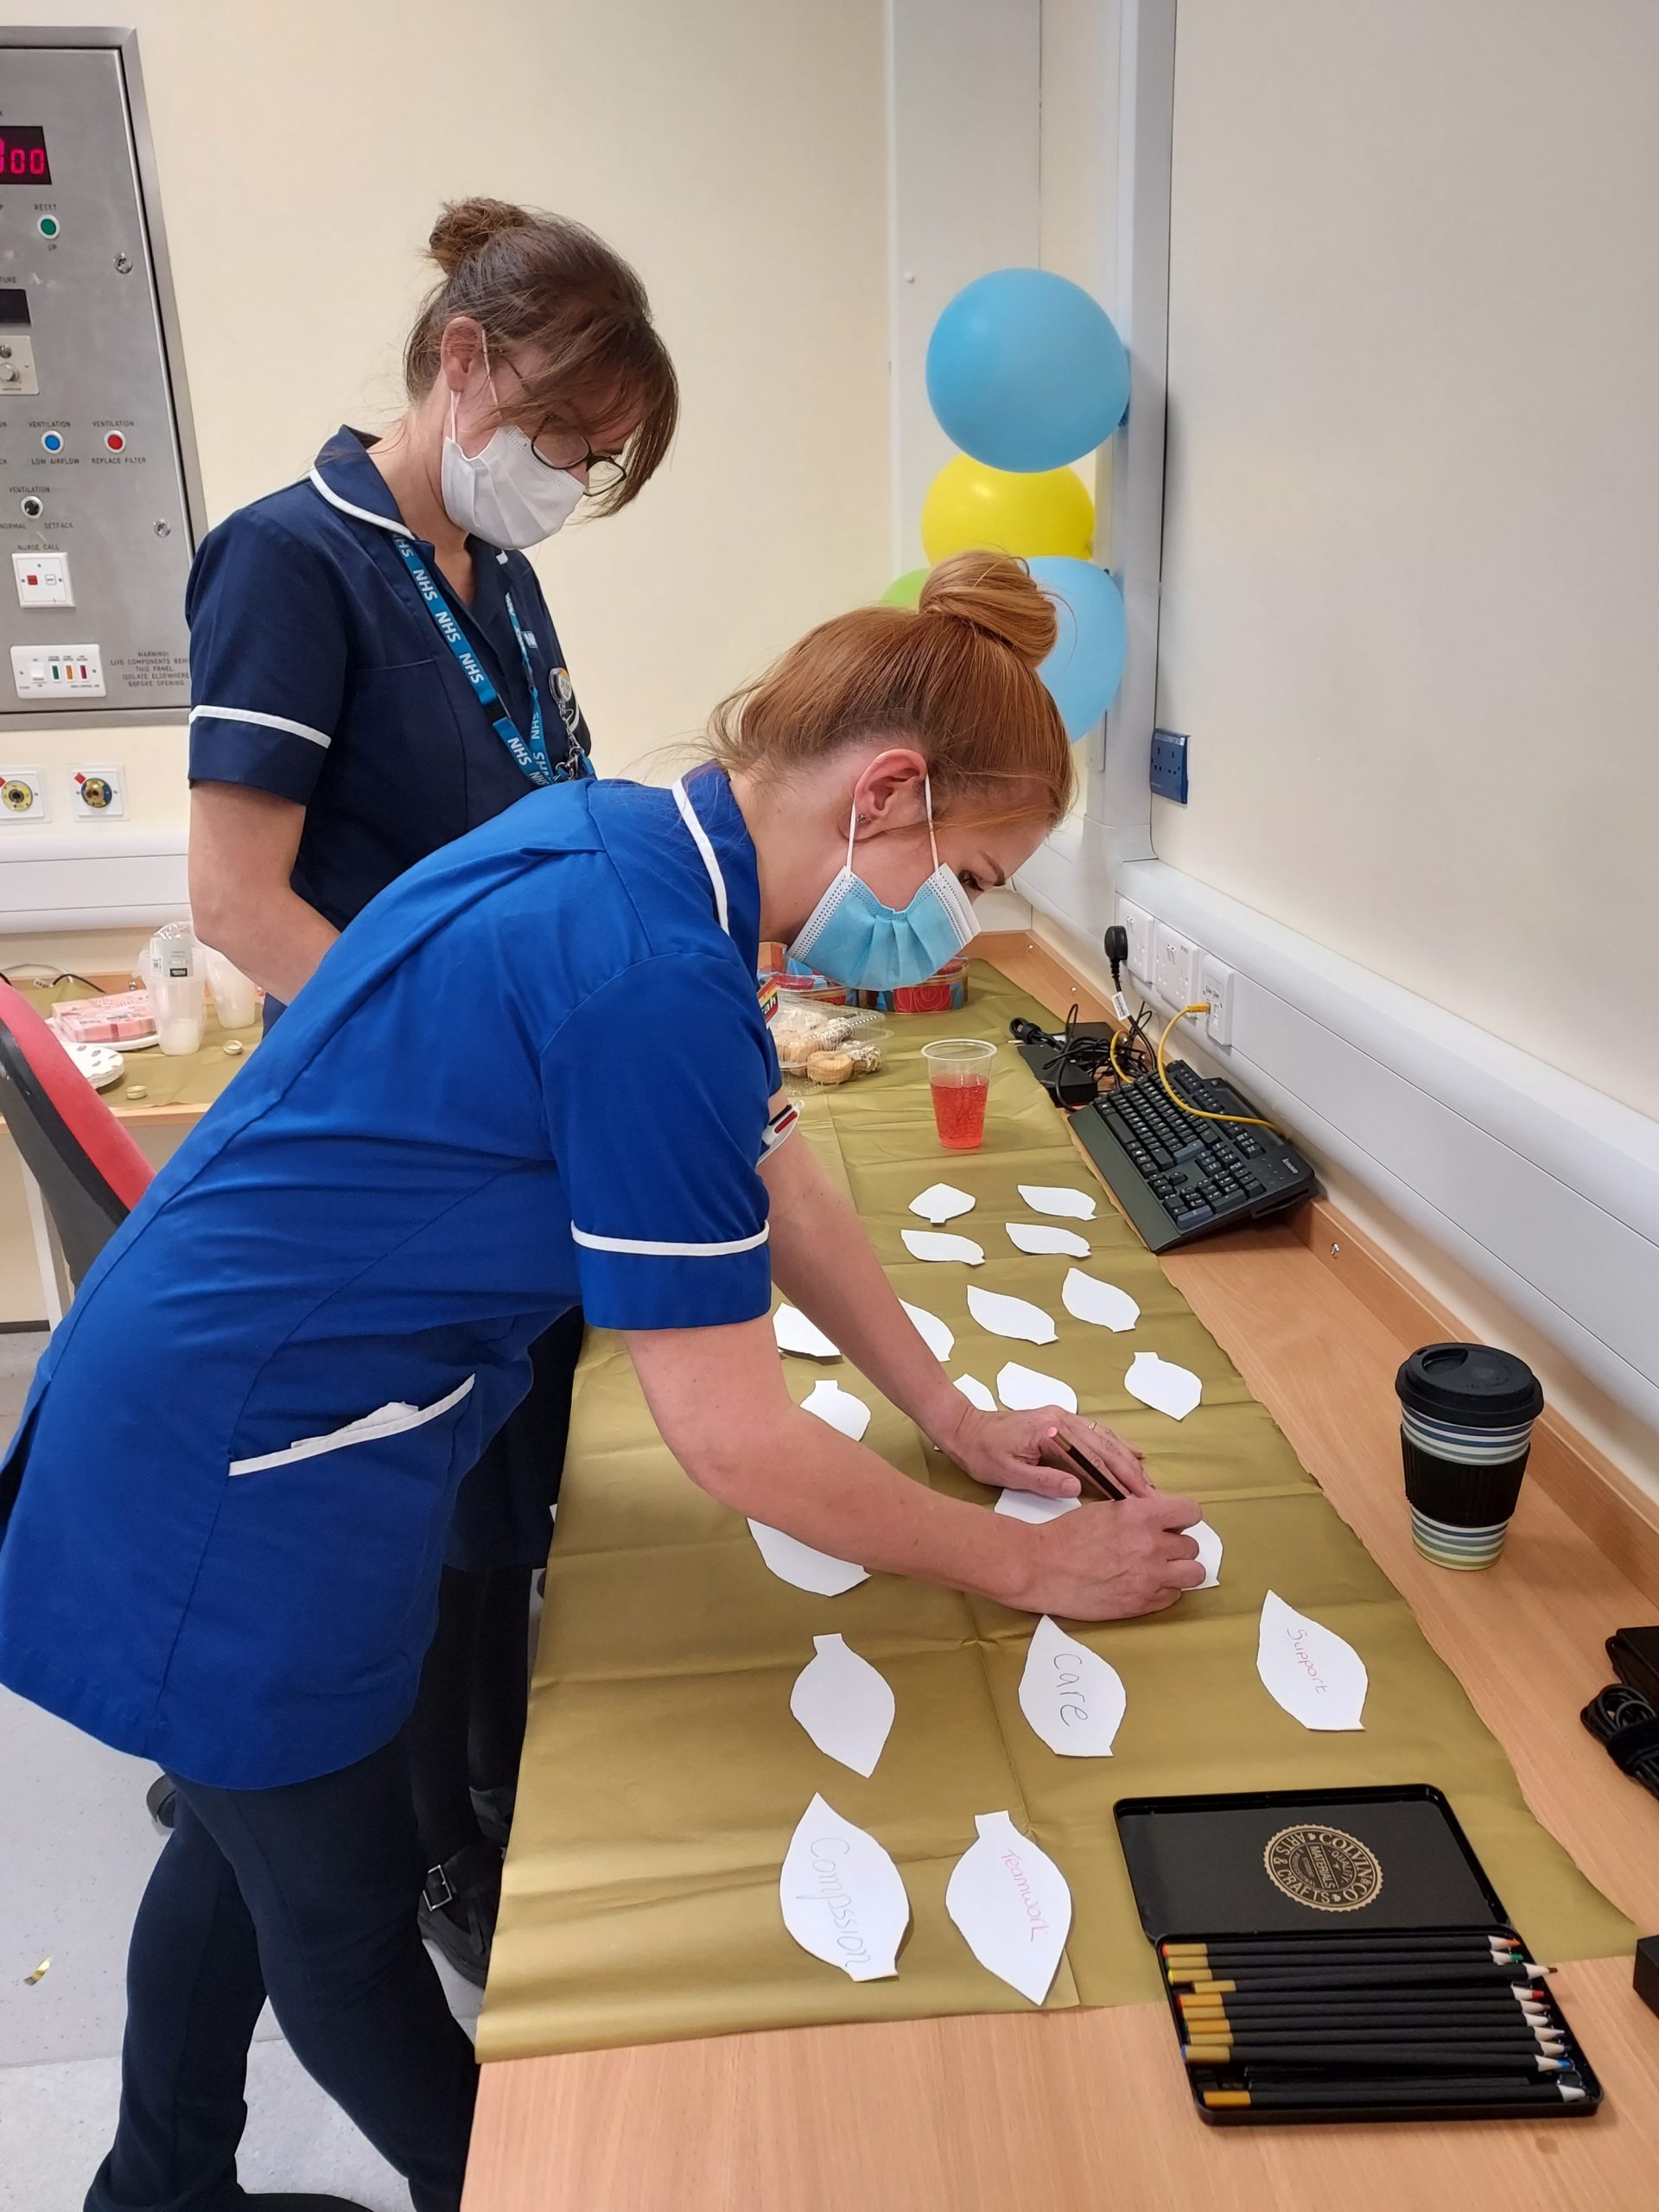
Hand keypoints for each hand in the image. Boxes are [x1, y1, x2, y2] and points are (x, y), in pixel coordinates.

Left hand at [932, 1400, 1150, 1501]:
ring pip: (1105, 1439)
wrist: (964, 1427)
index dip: (1119, 1478)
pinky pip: (1096, 1434)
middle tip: (1154, 1496)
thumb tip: (1078, 1488)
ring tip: (1147, 1484)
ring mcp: (1063, 1419)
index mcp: (1052, 1431)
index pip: (1094, 1457)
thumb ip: (1043, 1480)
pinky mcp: (1060, 1423)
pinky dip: (1116, 1447)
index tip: (1140, 1498)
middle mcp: (1062, 1420)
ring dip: (1128, 1460)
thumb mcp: (1008, 1473)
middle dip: (1131, 1472)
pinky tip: (1132, 1457)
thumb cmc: (982, 1452)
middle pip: (1106, 1446)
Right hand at [1020, 1491, 1205, 1619]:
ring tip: (1161, 1570)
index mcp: (1142, 1515)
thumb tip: (1163, 1520)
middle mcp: (1152, 1545)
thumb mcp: (1107, 1509)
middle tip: (1158, 1550)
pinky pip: (1174, 1596)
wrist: (1041, 1567)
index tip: (1173, 1525)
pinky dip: (1165, 1591)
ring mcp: (1150, 1577)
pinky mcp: (1143, 1603)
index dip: (1182, 1519)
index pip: (1191, 1513)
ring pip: (1193, 1574)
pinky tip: (1146, 1585)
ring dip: (1180, 1571)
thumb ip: (1140, 1513)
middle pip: (1192, 1546)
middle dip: (1177, 1547)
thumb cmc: (1068, 1535)